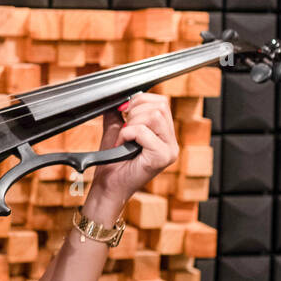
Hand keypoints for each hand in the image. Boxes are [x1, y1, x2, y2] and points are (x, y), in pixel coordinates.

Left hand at [87, 91, 179, 210]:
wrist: (108, 185)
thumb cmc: (112, 161)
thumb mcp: (117, 129)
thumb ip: (119, 112)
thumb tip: (115, 96)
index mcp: (164, 134)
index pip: (162, 102)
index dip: (140, 101)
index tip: (124, 111)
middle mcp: (171, 141)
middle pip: (161, 106)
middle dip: (136, 111)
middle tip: (124, 127)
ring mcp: (169, 150)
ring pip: (155, 116)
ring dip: (132, 123)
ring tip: (125, 138)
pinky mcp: (162, 157)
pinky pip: (144, 132)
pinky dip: (129, 134)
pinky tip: (123, 145)